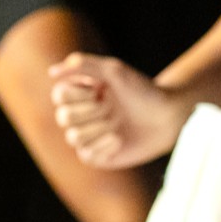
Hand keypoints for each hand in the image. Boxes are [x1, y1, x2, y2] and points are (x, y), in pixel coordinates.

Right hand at [48, 53, 190, 167]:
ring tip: (117, 124)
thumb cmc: (142, 89)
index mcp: (81, 93)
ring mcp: (88, 136)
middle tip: (111, 108)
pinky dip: (104, 146)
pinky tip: (119, 139)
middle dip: (91, 112)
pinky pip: (86, 155)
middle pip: (64, 117)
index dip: (78, 95)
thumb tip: (52, 72)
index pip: (59, 95)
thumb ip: (83, 65)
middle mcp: (81, 115)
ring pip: (73, 138)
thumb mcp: (114, 71)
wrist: (168, 116)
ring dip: (99, 129)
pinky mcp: (97, 156)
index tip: (99, 90)